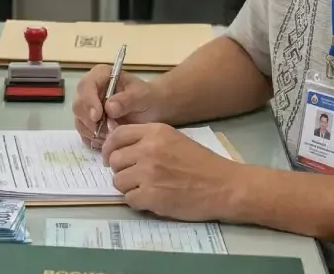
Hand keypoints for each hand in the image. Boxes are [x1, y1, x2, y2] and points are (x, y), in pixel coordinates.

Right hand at [72, 64, 161, 147]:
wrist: (153, 110)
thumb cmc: (148, 98)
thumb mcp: (142, 96)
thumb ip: (127, 100)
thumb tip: (109, 107)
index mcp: (101, 75)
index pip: (85, 86)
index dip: (88, 101)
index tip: (97, 116)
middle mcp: (90, 89)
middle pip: (78, 104)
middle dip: (89, 120)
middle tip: (106, 131)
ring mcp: (88, 107)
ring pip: (79, 120)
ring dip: (92, 132)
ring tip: (111, 136)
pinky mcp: (89, 122)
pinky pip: (83, 132)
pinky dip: (93, 139)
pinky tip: (107, 141)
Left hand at [102, 123, 238, 221]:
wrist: (224, 186)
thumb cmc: (202, 163)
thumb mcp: (174, 139)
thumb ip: (148, 140)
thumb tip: (120, 148)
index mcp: (154, 132)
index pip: (117, 136)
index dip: (109, 148)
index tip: (109, 158)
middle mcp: (148, 149)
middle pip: (114, 160)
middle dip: (120, 170)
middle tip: (133, 177)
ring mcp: (148, 173)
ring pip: (118, 181)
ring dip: (128, 187)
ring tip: (145, 188)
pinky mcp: (151, 196)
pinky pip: (129, 199)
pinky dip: (138, 201)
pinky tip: (152, 199)